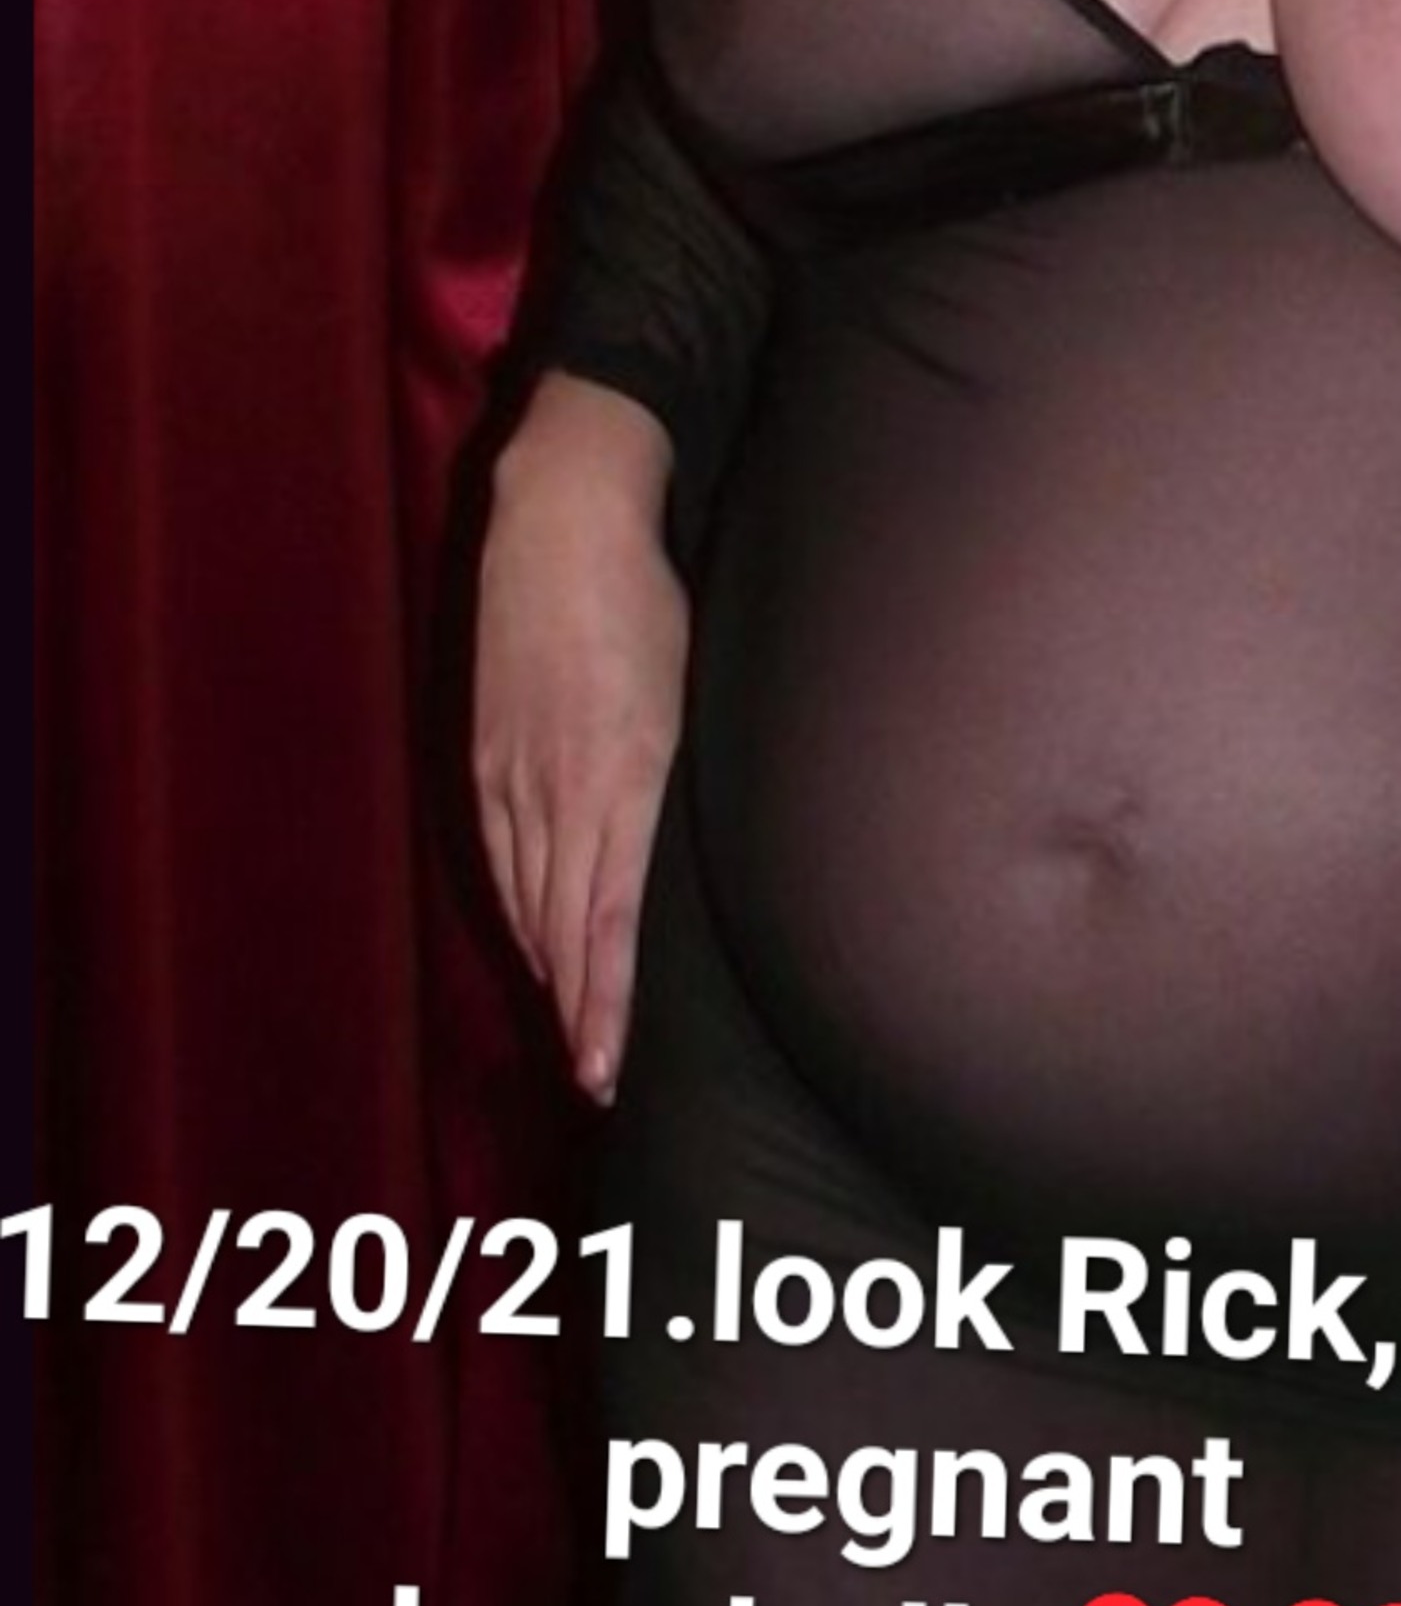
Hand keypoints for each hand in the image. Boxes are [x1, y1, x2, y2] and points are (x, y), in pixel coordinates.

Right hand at [474, 378, 682, 1107]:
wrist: (561, 522)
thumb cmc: (650, 604)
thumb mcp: (697, 697)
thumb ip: (691, 787)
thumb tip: (707, 860)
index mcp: (625, 781)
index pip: (611, 924)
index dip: (607, 1003)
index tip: (608, 1066)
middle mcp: (561, 792)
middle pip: (566, 931)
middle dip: (581, 1014)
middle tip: (597, 1083)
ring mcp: (516, 777)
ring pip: (532, 901)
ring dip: (553, 975)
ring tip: (574, 1038)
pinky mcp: (488, 758)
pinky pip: (504, 858)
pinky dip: (523, 913)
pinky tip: (538, 949)